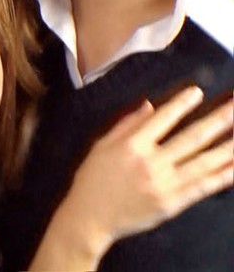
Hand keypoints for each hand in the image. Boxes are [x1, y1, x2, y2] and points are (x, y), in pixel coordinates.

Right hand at [32, 86, 232, 269]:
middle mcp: (151, 163)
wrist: (89, 217)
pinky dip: (222, 177)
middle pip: (192, 137)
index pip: (163, 118)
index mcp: (131, 145)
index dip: (182, 103)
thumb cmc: (92, 180)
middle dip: (218, 120)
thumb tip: (150, 105)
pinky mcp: (172, 203)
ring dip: (228, 147)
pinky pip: (203, 187)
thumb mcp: (102, 145)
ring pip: (204, 162)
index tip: (197, 92)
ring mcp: (164, 184)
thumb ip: (127, 124)